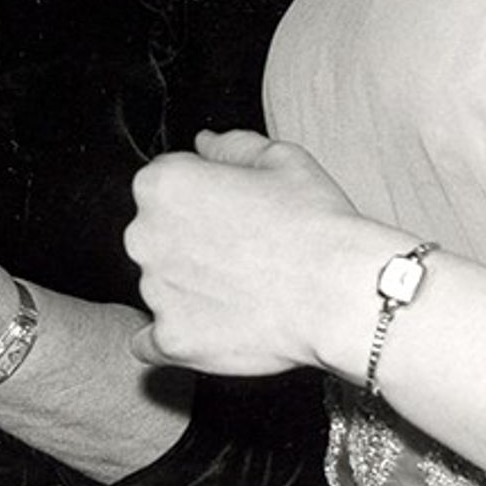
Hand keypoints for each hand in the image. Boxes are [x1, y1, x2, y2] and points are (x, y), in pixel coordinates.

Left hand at [127, 127, 378, 377]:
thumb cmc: (315, 224)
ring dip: (190, 289)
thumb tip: (204, 143)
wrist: (340, 292)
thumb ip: (231, 146)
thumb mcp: (280, 160)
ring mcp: (154, 291)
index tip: (230, 212)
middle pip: (156, 236)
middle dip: (188, 242)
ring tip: (245, 290)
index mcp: (163, 184)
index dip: (202, 196)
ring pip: (160, 287)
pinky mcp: (171, 339)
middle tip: (241, 252)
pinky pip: (154, 342)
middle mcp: (144, 235)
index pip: (164, 185)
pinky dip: (176, 336)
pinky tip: (208, 329)